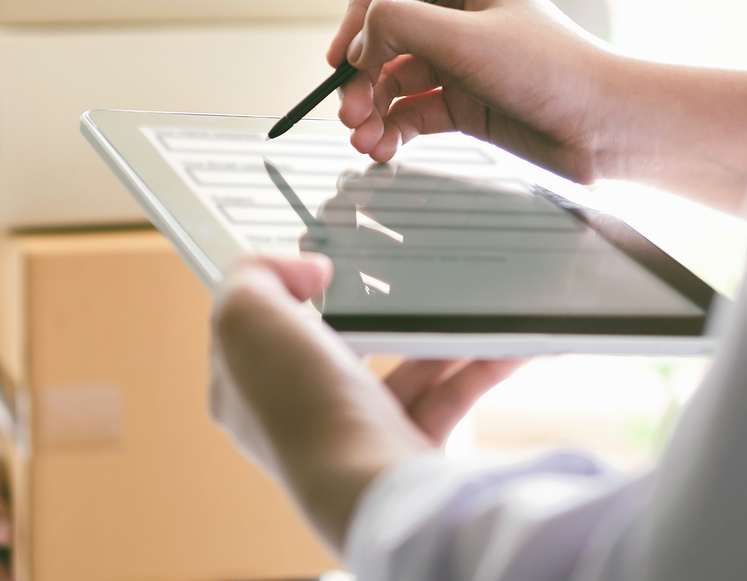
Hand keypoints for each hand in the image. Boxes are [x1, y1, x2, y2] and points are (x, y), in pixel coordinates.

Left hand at [210, 254, 520, 550]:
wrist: (371, 487)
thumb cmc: (301, 406)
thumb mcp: (245, 316)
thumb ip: (256, 273)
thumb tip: (307, 269)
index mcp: (243, 392)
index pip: (256, 328)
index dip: (282, 286)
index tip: (322, 259)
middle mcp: (296, 418)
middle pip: (336, 344)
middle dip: (375, 307)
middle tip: (399, 273)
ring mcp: (353, 437)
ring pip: (399, 369)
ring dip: (435, 331)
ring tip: (462, 297)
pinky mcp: (405, 450)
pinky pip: (447, 397)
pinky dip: (476, 366)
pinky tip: (504, 339)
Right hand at [331, 0, 618, 178]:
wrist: (606, 128)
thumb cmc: (556, 71)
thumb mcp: (469, 37)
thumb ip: (403, 25)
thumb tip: (359, 41)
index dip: (355, 17)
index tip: (346, 59)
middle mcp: (456, 17)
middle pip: (379, 38)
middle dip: (360, 78)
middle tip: (350, 113)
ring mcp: (458, 62)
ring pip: (390, 81)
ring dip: (370, 111)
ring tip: (365, 140)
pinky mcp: (464, 105)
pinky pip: (409, 114)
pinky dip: (390, 131)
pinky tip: (383, 149)